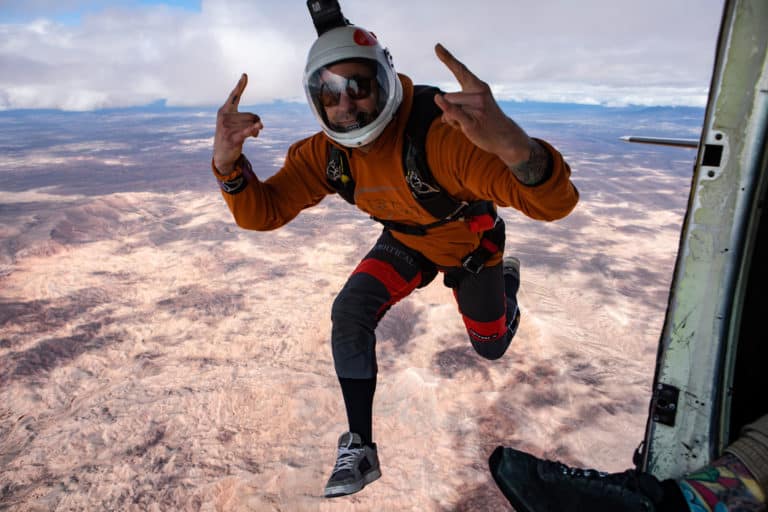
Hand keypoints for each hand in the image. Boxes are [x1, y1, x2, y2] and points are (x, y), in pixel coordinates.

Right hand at [213, 74, 263, 173]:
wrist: (221, 155)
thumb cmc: (230, 136)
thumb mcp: (236, 125)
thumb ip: (248, 120)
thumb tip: (260, 124)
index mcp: (224, 111)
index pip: (234, 96)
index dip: (240, 85)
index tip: (245, 75)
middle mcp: (224, 117)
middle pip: (252, 115)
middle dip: (256, 122)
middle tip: (253, 131)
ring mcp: (227, 127)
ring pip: (252, 124)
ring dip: (256, 131)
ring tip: (251, 136)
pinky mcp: (232, 138)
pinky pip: (247, 131)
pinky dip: (253, 130)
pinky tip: (259, 128)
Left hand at [433, 44, 530, 166]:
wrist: (505, 137)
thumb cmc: (486, 120)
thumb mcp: (474, 107)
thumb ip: (455, 103)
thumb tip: (440, 107)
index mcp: (478, 86)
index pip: (459, 70)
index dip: (447, 58)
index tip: (437, 47)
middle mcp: (478, 93)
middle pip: (448, 96)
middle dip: (451, 110)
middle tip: (470, 118)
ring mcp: (476, 107)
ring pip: (448, 108)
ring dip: (452, 120)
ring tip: (470, 124)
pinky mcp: (472, 121)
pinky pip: (454, 112)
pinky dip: (445, 107)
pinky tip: (437, 99)